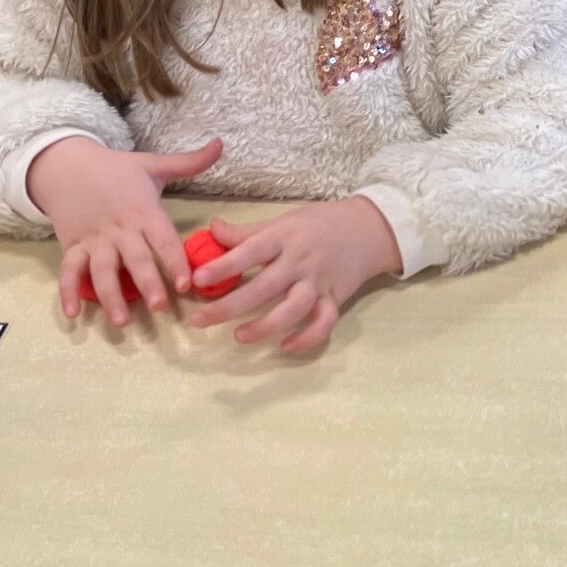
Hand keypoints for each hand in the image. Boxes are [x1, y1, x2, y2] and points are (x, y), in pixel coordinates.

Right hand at [29, 136, 223, 324]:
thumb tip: (220, 144)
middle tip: (160, 307)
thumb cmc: (117, 169)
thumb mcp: (153, 164)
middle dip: (147, 283)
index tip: (187, 283)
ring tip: (121, 321)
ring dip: (111, 296)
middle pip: (134, 259)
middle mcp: (120, 229)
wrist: (66, 164)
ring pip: (102, 271)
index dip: (175, 260)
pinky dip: (68, 292)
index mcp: (143, 211)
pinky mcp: (73, 246)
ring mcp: (94, 240)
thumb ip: (189, 162)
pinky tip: (73, 314)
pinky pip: (69, 271)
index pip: (163, 239)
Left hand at [188, 198, 400, 351]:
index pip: (251, 251)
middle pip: (264, 287)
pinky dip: (307, 338)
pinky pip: (324, 323)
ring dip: (265, 326)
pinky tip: (285, 346)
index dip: (224, 266)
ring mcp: (319, 282)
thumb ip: (247, 231)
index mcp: (285, 237)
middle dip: (229, 306)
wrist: (369, 229)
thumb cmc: (320, 223)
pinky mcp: (335, 299)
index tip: (197, 279)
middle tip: (200, 320)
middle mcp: (301, 261)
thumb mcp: (283, 220)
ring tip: (239, 336)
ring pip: (293, 309)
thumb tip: (211, 229)